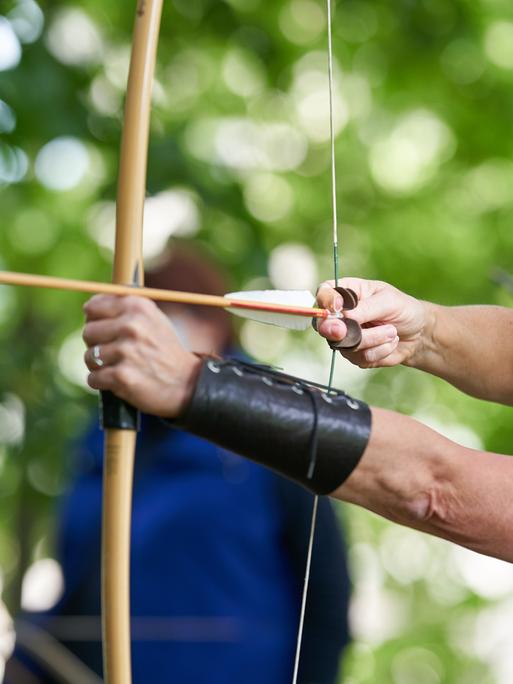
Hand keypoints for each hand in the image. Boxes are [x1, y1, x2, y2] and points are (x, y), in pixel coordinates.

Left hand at [83, 295, 200, 416]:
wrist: (187, 384)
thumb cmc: (165, 351)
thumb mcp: (153, 319)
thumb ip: (125, 310)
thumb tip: (89, 307)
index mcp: (138, 307)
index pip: (92, 307)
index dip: (95, 320)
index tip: (104, 330)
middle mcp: (131, 325)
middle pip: (88, 332)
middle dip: (96, 344)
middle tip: (115, 353)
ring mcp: (126, 351)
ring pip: (89, 357)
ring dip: (99, 366)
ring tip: (120, 367)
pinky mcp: (121, 377)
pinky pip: (93, 378)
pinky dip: (102, 383)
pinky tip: (119, 381)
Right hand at [316, 278, 427, 367]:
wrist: (419, 334)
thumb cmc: (403, 309)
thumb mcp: (388, 301)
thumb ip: (364, 308)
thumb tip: (343, 315)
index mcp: (346, 294)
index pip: (324, 294)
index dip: (325, 301)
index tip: (337, 306)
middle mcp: (340, 316)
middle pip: (323, 325)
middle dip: (337, 330)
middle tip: (346, 330)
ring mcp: (345, 337)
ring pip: (345, 344)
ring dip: (373, 339)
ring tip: (392, 332)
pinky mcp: (354, 355)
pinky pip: (359, 357)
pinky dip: (379, 351)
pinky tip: (391, 343)